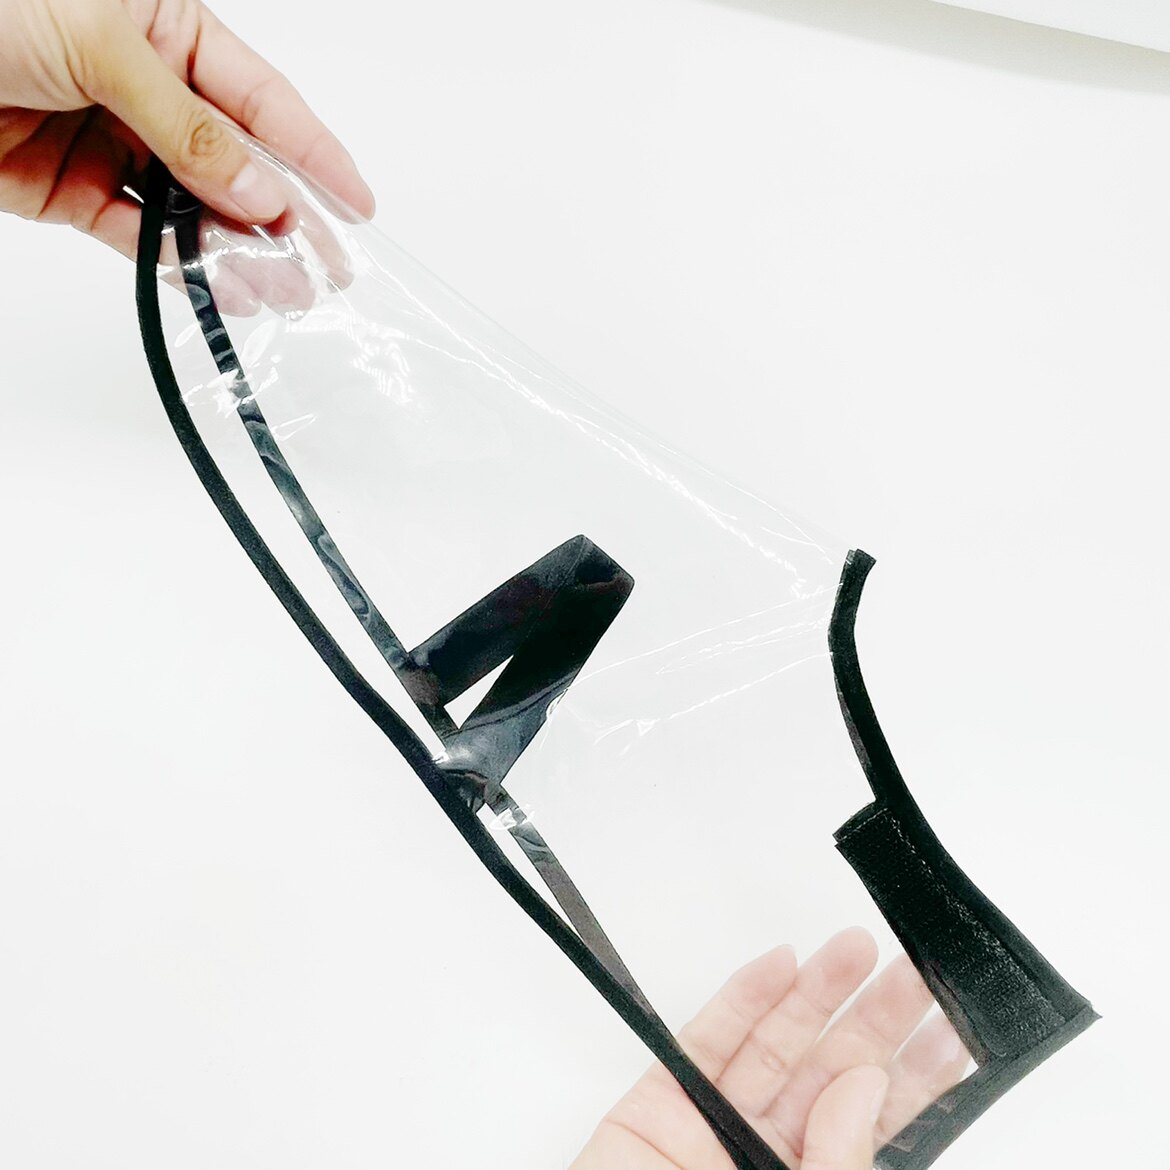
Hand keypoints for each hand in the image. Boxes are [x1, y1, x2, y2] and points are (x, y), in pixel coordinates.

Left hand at [0, 0, 372, 259]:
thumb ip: (186, 125)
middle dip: (284, 216)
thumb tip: (259, 190)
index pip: (260, 99)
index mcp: (164, 24)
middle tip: (328, 268)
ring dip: (235, 250)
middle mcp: (145, 83)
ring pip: (191, 207)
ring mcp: (109, 139)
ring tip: (282, 291)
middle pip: (234, 162)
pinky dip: (174, 262)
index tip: (358, 205)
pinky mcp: (70, 189)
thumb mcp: (100, 42)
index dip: (314, 152)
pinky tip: (215, 283)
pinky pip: (137, 233)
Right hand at [572, 928, 971, 1169]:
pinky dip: (742, 999)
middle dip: (873, 1021)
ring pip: (774, 1046)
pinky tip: (781, 964)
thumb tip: (866, 1086)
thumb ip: (839, 1166)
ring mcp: (713, 1128)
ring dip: (814, 993)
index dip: (916, 1078)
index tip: (952, 1030)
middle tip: (913, 973)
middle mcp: (768, 1158)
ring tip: (854, 949)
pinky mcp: (656, 1107)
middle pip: (830, 1076)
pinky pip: (704, 1042)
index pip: (877, 1128)